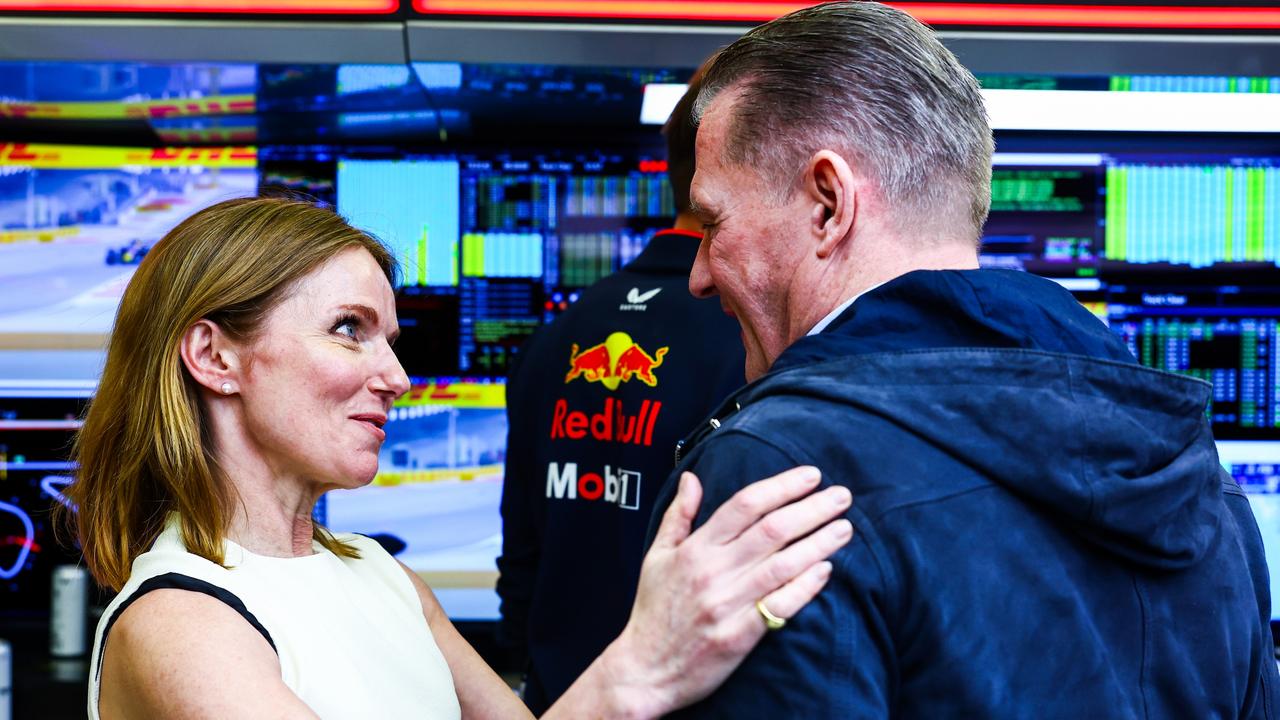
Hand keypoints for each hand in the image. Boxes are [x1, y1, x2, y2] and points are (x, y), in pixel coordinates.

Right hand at [601, 466, 852, 717]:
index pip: (745, 505)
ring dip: (819, 543)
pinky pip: (781, 605)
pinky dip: (806, 586)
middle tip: (842, 496)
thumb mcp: (656, 556)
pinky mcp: (740, 636)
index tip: (811, 475)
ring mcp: (727, 604)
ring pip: (783, 565)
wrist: (646, 669)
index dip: (782, 486)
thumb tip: (691, 478)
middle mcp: (713, 572)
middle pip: (772, 530)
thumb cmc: (654, 610)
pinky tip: (826, 570)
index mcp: (695, 549)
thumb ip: (678, 515)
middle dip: (812, 509)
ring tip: (845, 528)